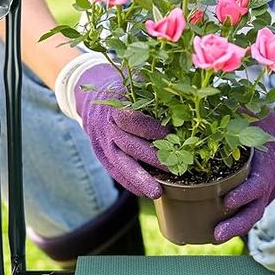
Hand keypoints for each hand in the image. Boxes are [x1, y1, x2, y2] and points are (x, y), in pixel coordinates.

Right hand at [75, 63, 167, 198]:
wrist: (91, 94)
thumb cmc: (123, 88)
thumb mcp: (136, 81)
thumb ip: (155, 90)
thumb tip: (183, 97)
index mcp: (115, 105)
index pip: (131, 119)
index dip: (150, 128)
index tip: (170, 135)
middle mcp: (107, 126)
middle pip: (127, 145)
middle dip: (151, 158)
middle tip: (172, 168)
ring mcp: (102, 142)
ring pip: (119, 163)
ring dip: (139, 179)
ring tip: (157, 193)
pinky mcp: (101, 154)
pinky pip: (114, 171)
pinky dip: (128, 183)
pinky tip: (143, 193)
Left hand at [213, 113, 274, 242]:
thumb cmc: (264, 121)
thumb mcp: (254, 113)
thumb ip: (236, 111)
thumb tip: (208, 102)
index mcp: (266, 162)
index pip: (257, 182)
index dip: (244, 193)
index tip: (226, 201)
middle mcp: (267, 181)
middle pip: (256, 208)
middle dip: (237, 223)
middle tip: (217, 233)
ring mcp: (263, 193)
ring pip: (252, 215)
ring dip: (234, 228)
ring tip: (214, 237)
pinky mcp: (256, 197)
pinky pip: (247, 212)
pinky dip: (234, 223)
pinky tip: (214, 232)